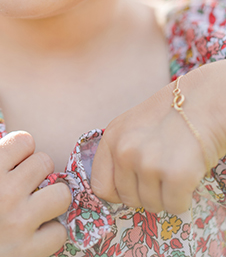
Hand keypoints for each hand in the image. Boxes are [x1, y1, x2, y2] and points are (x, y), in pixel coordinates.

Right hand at [0, 131, 70, 256]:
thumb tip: (22, 155)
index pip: (25, 140)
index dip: (23, 152)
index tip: (17, 164)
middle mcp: (4, 191)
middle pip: (46, 162)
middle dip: (39, 174)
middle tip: (28, 187)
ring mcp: (18, 222)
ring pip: (62, 194)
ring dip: (51, 200)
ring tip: (38, 208)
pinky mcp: (27, 252)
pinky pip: (59, 231)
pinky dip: (50, 233)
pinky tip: (34, 235)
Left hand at [90, 63, 225, 214]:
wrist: (203, 99)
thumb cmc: (171, 114)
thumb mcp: (133, 126)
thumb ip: (121, 153)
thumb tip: (119, 193)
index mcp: (112, 138)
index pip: (101, 186)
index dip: (119, 192)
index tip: (135, 186)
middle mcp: (125, 151)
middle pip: (129, 199)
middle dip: (147, 192)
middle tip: (163, 172)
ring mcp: (148, 163)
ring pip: (152, 205)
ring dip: (167, 194)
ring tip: (175, 167)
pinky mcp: (175, 175)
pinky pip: (175, 206)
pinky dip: (184, 199)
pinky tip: (188, 174)